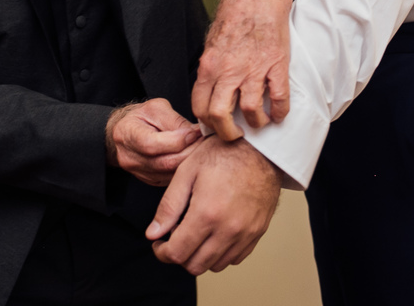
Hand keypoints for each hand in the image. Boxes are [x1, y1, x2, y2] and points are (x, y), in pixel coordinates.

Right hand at [106, 99, 201, 186]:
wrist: (127, 131)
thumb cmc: (142, 117)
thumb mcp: (156, 108)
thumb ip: (174, 121)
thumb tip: (195, 133)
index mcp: (127, 134)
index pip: (152, 144)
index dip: (177, 140)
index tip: (195, 133)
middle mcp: (129, 157)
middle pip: (165, 162)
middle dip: (190, 152)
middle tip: (206, 141)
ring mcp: (139, 172)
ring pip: (171, 173)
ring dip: (190, 162)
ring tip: (202, 149)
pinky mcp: (150, 180)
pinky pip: (172, 178)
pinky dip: (185, 169)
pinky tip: (193, 158)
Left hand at [146, 136, 280, 274]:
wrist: (261, 149)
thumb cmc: (223, 154)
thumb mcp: (187, 172)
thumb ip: (168, 206)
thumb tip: (153, 233)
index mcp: (207, 213)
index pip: (177, 253)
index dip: (162, 252)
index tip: (159, 242)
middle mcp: (228, 229)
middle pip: (195, 265)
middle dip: (179, 255)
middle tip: (175, 237)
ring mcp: (245, 233)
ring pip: (215, 265)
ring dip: (200, 256)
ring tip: (195, 233)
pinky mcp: (257, 233)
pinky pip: (235, 258)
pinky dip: (221, 253)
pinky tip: (214, 232)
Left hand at [192, 0, 293, 139]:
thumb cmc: (235, 15)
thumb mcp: (212, 43)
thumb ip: (211, 68)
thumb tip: (210, 89)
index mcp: (210, 65)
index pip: (200, 105)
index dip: (206, 122)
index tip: (214, 126)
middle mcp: (229, 70)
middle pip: (220, 115)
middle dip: (227, 133)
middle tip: (235, 134)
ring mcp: (253, 69)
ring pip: (250, 111)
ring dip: (256, 123)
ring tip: (260, 122)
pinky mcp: (276, 65)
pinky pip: (278, 98)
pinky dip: (279, 112)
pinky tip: (279, 113)